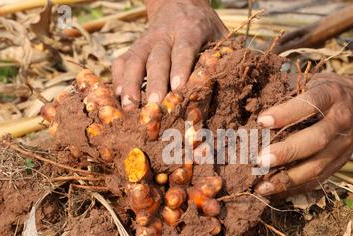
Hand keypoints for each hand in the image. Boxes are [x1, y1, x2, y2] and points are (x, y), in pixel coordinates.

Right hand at [112, 0, 226, 110]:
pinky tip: (118, 98)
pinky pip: (122, 61)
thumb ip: (224, 54)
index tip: (178, 88)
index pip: (184, 49)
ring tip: (130, 108)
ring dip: (131, 85)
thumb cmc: (204, 27)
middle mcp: (164, 34)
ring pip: (135, 61)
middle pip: (157, 59)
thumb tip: (233, 79)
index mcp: (190, 29)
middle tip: (155, 106)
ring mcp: (146, 40)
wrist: (178, 2)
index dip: (180, 68)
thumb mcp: (219, 34)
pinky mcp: (134, 47)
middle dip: (155, 83)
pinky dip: (118, 79)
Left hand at [255, 73, 352, 195]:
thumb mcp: (314, 79)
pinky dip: (296, 187)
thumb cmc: (329, 90)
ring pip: (318, 165)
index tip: (261, 121)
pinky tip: (275, 191)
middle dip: (286, 152)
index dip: (286, 113)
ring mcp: (343, 145)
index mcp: (331, 94)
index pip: (311, 103)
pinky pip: (319, 179)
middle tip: (259, 160)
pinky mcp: (341, 162)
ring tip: (262, 186)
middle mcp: (340, 120)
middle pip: (316, 140)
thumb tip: (255, 100)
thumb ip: (290, 87)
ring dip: (288, 178)